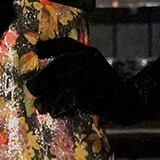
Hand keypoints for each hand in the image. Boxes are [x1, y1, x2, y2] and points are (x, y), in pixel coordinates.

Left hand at [24, 36, 146, 123]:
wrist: (127, 101)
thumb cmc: (103, 83)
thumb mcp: (91, 65)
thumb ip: (69, 56)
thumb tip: (37, 49)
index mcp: (90, 55)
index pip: (67, 46)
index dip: (51, 46)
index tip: (37, 51)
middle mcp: (92, 64)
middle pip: (61, 67)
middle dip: (43, 78)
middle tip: (32, 89)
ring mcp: (94, 80)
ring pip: (63, 87)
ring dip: (48, 98)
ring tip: (41, 106)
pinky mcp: (95, 97)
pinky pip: (71, 102)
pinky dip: (61, 108)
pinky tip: (56, 112)